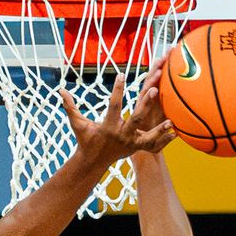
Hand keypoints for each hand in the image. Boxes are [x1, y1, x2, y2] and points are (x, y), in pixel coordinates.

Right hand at [61, 68, 175, 166]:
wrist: (93, 161)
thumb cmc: (85, 140)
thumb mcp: (77, 124)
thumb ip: (70, 107)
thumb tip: (60, 90)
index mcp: (108, 127)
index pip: (113, 106)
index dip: (117, 90)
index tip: (121, 74)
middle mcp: (121, 136)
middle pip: (135, 119)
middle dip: (144, 105)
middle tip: (154, 89)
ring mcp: (131, 144)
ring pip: (148, 137)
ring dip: (159, 129)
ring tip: (170, 121)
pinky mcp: (137, 149)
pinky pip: (153, 146)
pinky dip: (164, 140)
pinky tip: (175, 133)